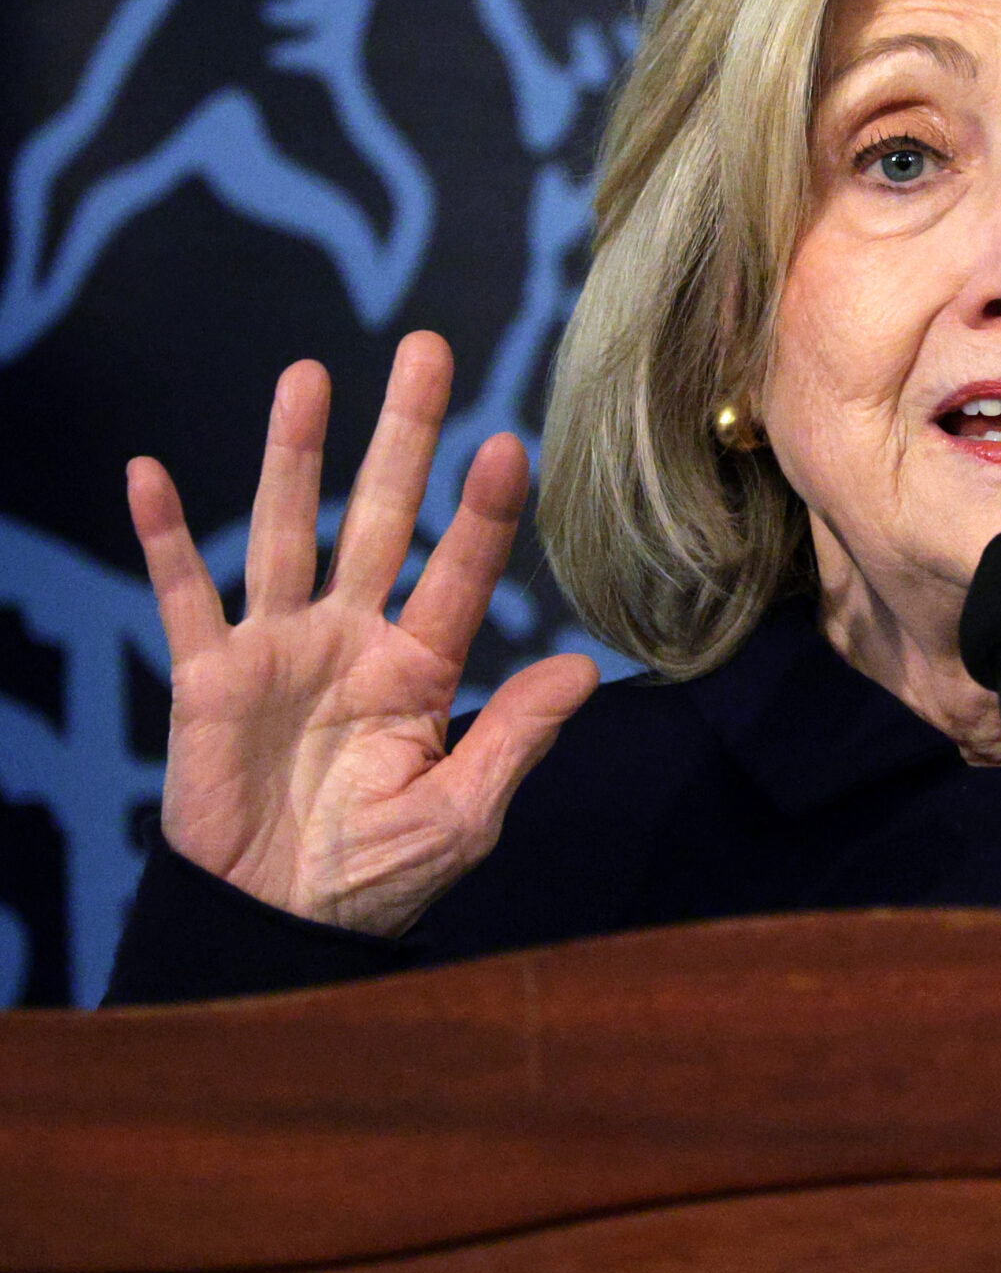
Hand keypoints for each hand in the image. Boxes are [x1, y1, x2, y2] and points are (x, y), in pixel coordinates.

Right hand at [127, 331, 598, 936]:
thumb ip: (514, 738)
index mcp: (419, 667)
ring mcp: (278, 648)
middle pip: (381, 515)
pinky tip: (150, 475)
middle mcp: (352, 637)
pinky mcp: (208, 678)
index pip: (458, 570)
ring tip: (310, 375)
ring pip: (288, 531)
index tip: (507, 446)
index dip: (481, 512)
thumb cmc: (378, 873)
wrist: (281, 922)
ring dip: (295, 454)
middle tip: (427, 350)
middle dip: (404, 435)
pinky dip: (165, 538)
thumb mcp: (462, 813)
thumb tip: (579, 670)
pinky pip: (183, 597)